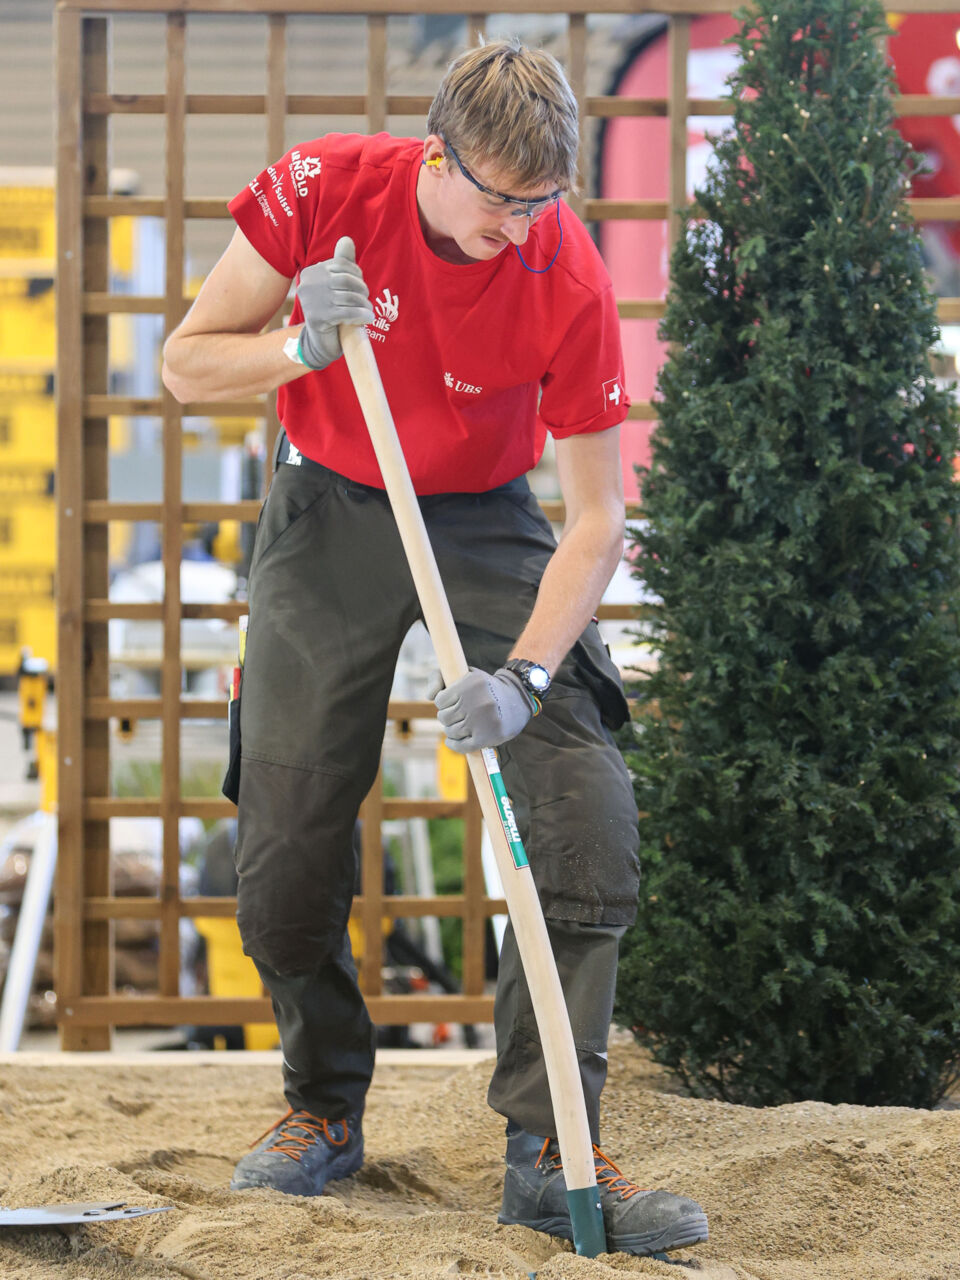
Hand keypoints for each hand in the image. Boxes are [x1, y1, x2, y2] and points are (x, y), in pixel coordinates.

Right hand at [297, 236, 373, 370]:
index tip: (361, 285)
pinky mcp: (318, 318)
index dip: (357, 273)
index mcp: (312, 272)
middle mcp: (308, 284)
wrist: (320, 341)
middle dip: (361, 288)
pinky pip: (346, 313)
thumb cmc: (330, 309)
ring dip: (364, 304)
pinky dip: (361, 315)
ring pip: (347, 297)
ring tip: (369, 310)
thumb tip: (347, 240)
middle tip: (367, 298)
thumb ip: (341, 263)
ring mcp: (311, 302)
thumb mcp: (335, 285)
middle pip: (345, 280)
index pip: (340, 264)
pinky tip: (368, 318)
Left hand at [434, 667, 537, 753]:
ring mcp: (482, 722)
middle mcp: (477, 702)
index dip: (443, 702)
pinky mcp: (486, 738)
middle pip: (443, 717)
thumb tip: (429, 696)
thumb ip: (439, 677)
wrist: (516, 699)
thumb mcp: (465, 673)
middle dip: (447, 716)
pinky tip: (453, 740)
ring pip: (450, 731)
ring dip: (451, 730)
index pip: (439, 699)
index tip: (451, 701)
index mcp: (471, 683)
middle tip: (457, 713)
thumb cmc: (484, 686)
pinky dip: (454, 744)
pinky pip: (461, 746)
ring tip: (460, 724)